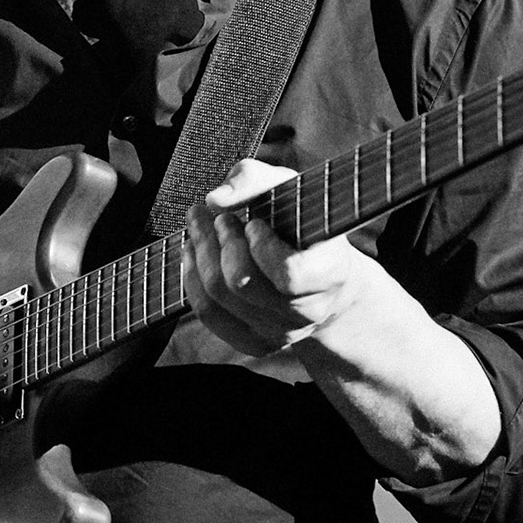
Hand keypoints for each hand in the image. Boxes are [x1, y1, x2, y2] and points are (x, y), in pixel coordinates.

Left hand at [183, 159, 380, 357]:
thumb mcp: (291, 187)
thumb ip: (254, 179)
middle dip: (221, 241)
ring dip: (201, 254)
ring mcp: (281, 333)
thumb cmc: (305, 222)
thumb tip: (214, 199)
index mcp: (330, 275)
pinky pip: (208, 314)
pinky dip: (191, 278)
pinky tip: (194, 254)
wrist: (324, 272)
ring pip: (218, 298)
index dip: (261, 246)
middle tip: (222, 219)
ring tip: (202, 227)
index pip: (288, 274)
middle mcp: (307, 312)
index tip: (254, 222)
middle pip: (240, 283)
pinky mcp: (255, 343)